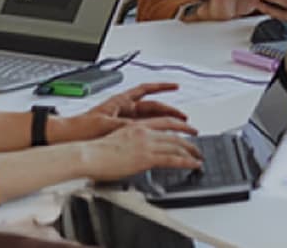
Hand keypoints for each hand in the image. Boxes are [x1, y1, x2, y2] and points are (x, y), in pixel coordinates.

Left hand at [53, 84, 193, 142]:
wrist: (68, 138)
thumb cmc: (82, 128)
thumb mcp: (107, 125)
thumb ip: (126, 126)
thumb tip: (143, 128)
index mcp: (121, 101)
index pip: (146, 89)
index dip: (162, 87)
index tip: (175, 86)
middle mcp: (124, 108)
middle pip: (152, 107)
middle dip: (169, 111)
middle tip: (184, 118)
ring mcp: (123, 119)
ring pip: (149, 118)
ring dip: (163, 122)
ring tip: (177, 128)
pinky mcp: (120, 131)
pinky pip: (142, 129)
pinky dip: (153, 132)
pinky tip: (160, 138)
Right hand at [77, 124, 200, 181]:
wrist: (88, 155)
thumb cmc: (96, 151)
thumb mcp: (117, 140)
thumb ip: (130, 143)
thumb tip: (136, 152)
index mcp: (136, 125)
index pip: (163, 121)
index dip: (178, 123)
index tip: (186, 126)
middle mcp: (144, 131)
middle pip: (174, 131)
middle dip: (189, 137)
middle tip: (197, 144)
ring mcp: (147, 143)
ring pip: (176, 144)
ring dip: (190, 151)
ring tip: (198, 157)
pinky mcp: (147, 157)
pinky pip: (173, 158)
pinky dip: (186, 161)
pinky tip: (193, 164)